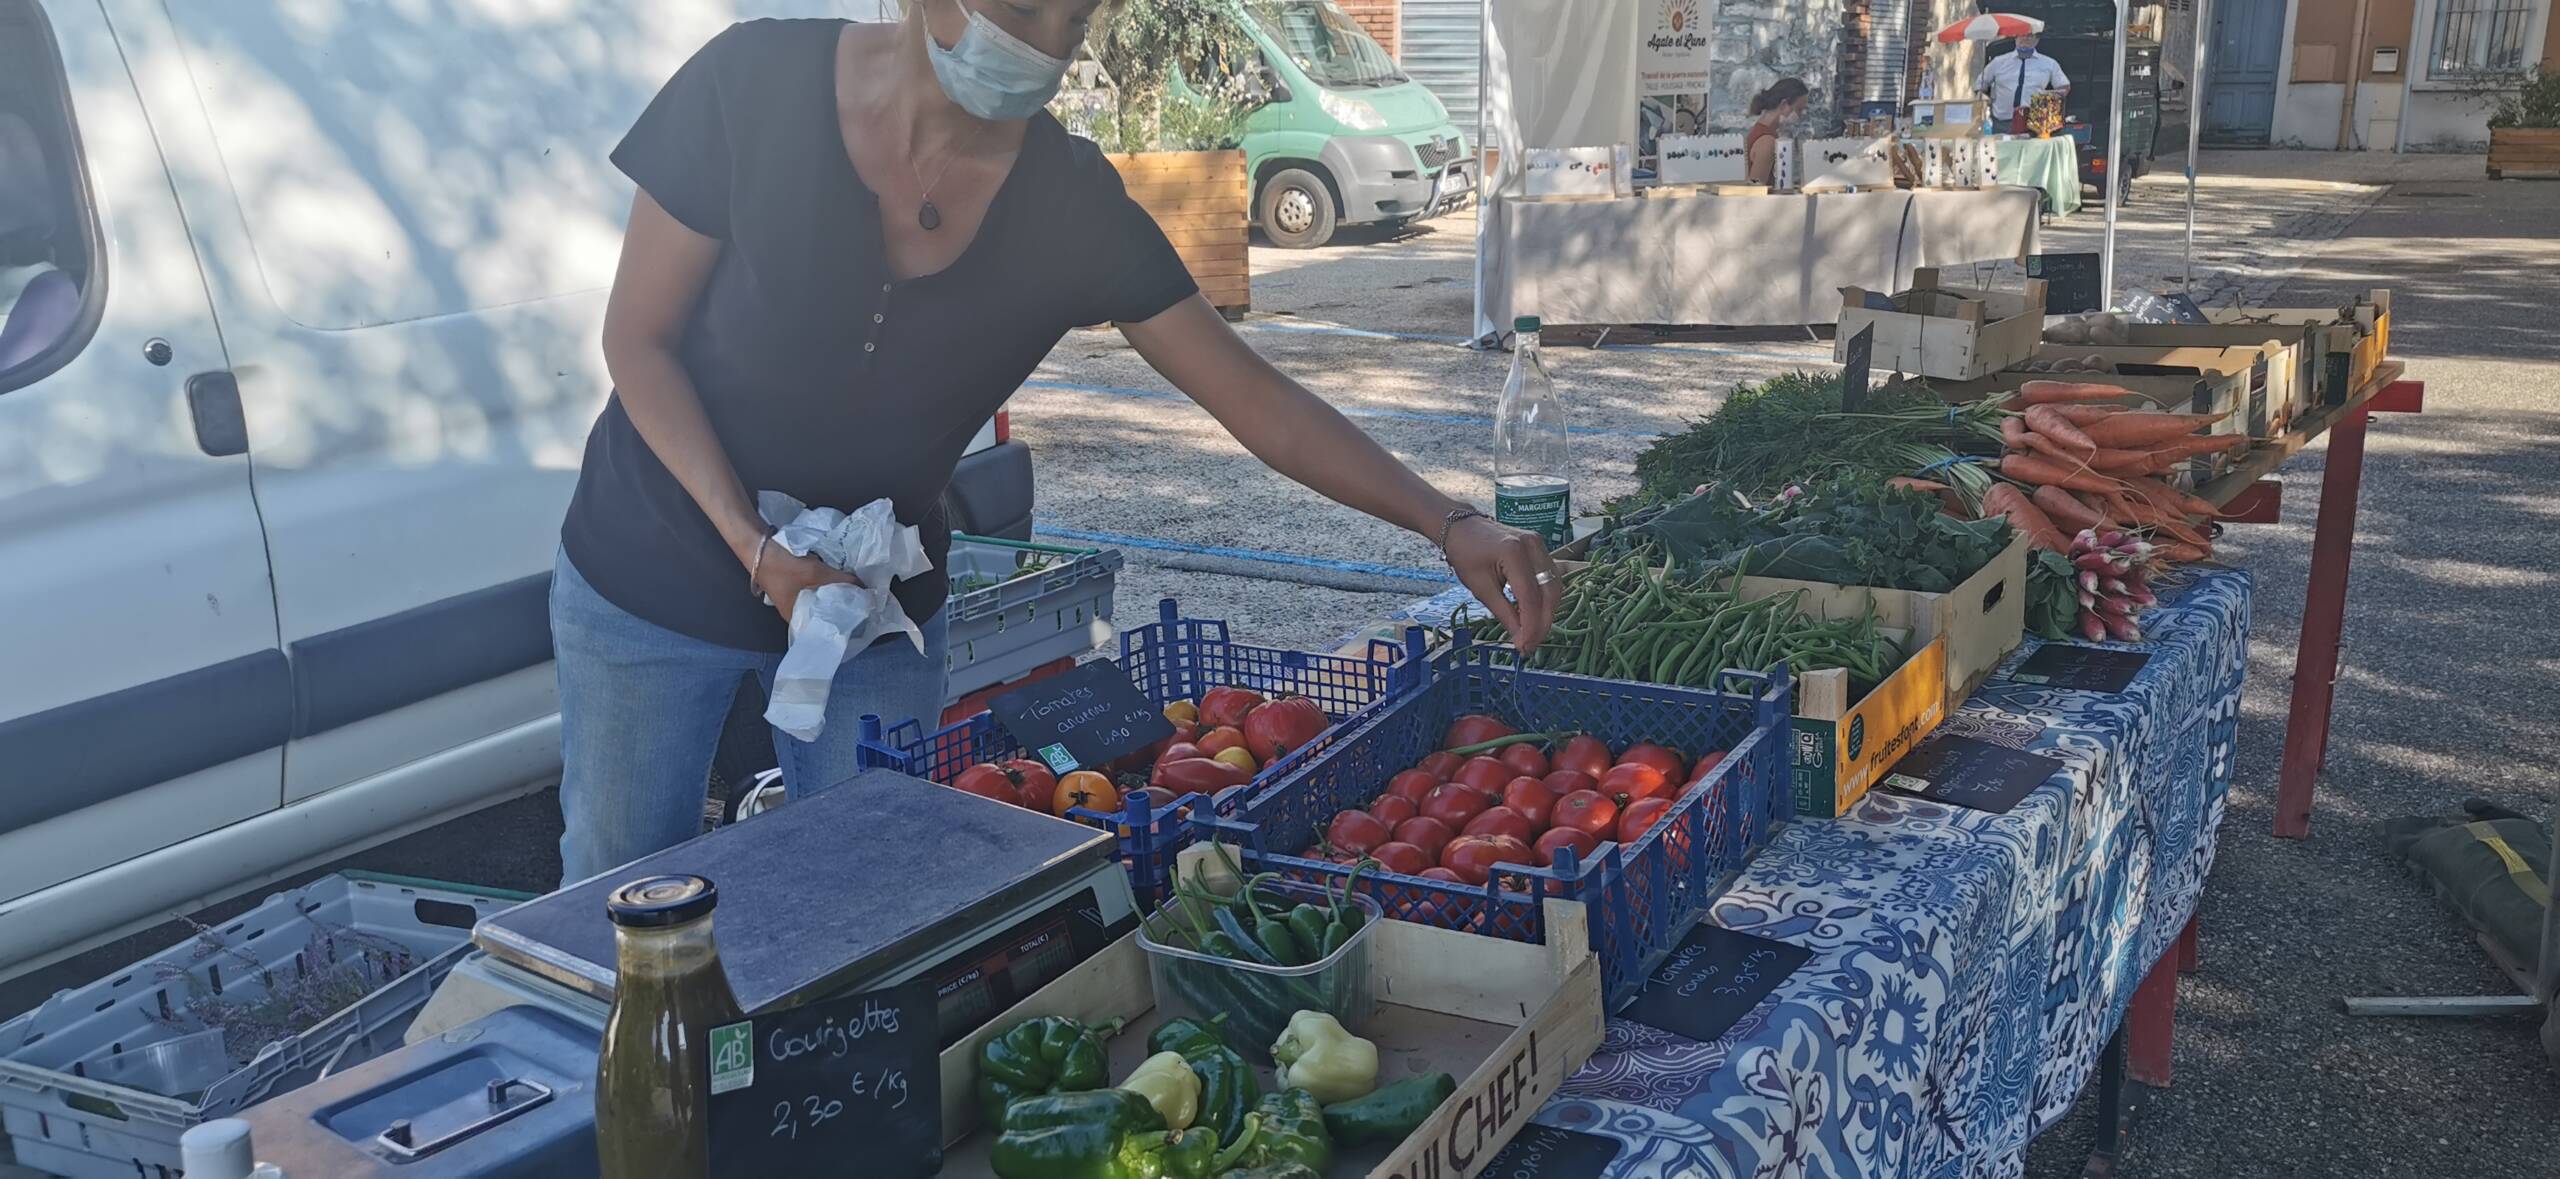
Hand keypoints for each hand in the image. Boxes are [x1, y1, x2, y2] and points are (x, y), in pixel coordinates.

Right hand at [752, 546, 862, 624]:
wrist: (759, 547)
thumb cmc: (784, 567)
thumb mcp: (817, 573)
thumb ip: (841, 580)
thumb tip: (863, 586)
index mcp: (795, 617)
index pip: (821, 628)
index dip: (839, 623)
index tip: (858, 619)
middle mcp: (793, 611)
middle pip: (821, 613)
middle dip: (839, 607)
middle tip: (860, 604)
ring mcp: (792, 597)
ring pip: (818, 599)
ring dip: (833, 595)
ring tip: (853, 593)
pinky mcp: (793, 584)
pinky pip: (814, 588)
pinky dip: (825, 585)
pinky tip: (838, 580)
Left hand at [1442, 515, 1558, 652]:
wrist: (1462, 527)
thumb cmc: (1466, 554)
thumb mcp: (1480, 587)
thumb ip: (1503, 612)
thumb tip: (1520, 638)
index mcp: (1514, 552)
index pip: (1530, 596)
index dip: (1530, 626)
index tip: (1524, 647)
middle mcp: (1533, 546)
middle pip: (1549, 592)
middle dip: (1542, 623)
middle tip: (1530, 645)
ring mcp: (1540, 544)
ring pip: (1555, 587)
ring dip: (1546, 613)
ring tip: (1532, 634)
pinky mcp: (1541, 548)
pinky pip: (1550, 579)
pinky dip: (1545, 600)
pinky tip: (1534, 615)